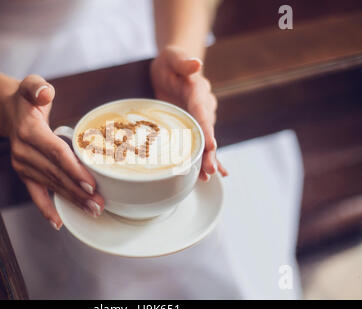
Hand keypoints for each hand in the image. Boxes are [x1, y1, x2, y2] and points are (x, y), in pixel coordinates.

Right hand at [2, 75, 103, 229]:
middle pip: (56, 174)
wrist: (7, 112)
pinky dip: (46, 209)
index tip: (91, 184)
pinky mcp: (24, 173)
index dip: (74, 169)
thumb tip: (45, 94)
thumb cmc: (27, 99)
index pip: (56, 153)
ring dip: (71, 200)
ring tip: (92, 210)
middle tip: (99, 204)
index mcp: (30, 131)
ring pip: (51, 186)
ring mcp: (23, 165)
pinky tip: (58, 222)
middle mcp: (24, 151)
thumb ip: (37, 87)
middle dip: (78, 191)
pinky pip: (35, 193)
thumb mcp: (31, 85)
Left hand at [150, 46, 227, 180]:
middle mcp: (203, 106)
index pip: (202, 112)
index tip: (211, 145)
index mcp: (198, 91)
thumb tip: (196, 65)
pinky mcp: (193, 124)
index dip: (206, 129)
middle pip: (207, 131)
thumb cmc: (170, 62)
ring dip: (207, 158)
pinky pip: (200, 142)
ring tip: (207, 177)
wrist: (172, 68)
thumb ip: (183, 62)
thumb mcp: (173, 58)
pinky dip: (205, 157)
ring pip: (205, 140)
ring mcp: (200, 117)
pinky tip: (208, 174)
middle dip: (209, 151)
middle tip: (209, 169)